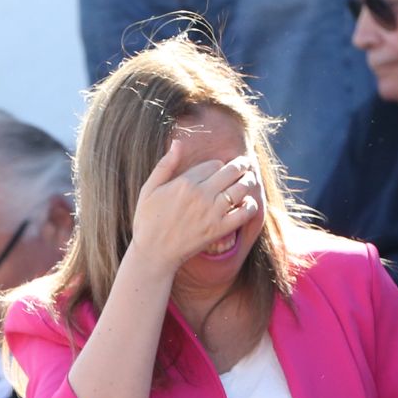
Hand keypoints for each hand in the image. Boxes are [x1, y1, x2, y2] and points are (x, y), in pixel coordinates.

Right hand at [130, 138, 259, 273]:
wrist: (152, 255)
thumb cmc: (147, 222)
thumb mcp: (148, 191)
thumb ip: (164, 166)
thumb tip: (177, 143)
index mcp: (185, 182)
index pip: (215, 164)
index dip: (218, 166)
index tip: (217, 172)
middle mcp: (201, 195)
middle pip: (233, 170)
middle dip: (241, 166)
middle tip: (244, 167)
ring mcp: (212, 212)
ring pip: (242, 187)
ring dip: (248, 181)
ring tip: (247, 181)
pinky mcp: (219, 229)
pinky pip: (245, 212)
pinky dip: (250, 205)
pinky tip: (245, 204)